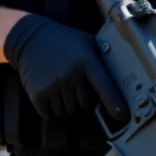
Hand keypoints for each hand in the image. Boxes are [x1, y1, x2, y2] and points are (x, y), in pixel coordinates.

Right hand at [4, 14, 126, 123]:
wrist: (30, 39)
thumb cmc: (65, 42)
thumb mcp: (87, 43)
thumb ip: (102, 61)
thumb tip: (125, 80)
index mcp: (86, 62)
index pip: (105, 88)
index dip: (114, 104)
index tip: (122, 116)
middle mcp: (70, 75)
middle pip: (85, 106)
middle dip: (83, 101)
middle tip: (75, 86)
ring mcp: (53, 86)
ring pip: (69, 113)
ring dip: (68, 106)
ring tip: (62, 88)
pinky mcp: (38, 95)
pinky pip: (51, 115)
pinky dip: (53, 110)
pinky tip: (52, 94)